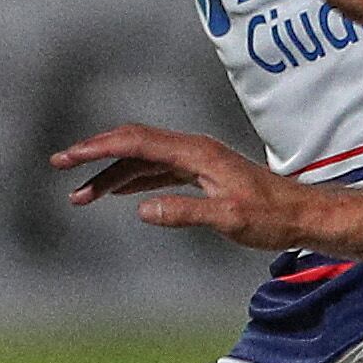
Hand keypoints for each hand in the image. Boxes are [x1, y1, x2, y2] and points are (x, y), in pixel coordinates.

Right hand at [50, 124, 308, 251]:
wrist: (302, 214)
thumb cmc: (272, 218)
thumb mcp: (229, 219)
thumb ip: (186, 212)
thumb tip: (143, 209)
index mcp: (196, 154)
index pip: (136, 142)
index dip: (98, 148)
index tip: (69, 157)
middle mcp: (193, 150)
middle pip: (133, 144)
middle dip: (94, 154)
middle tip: (60, 167)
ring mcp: (197, 161)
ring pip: (142, 160)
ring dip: (110, 174)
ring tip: (80, 195)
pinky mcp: (201, 175)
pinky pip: (156, 170)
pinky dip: (131, 179)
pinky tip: (117, 191)